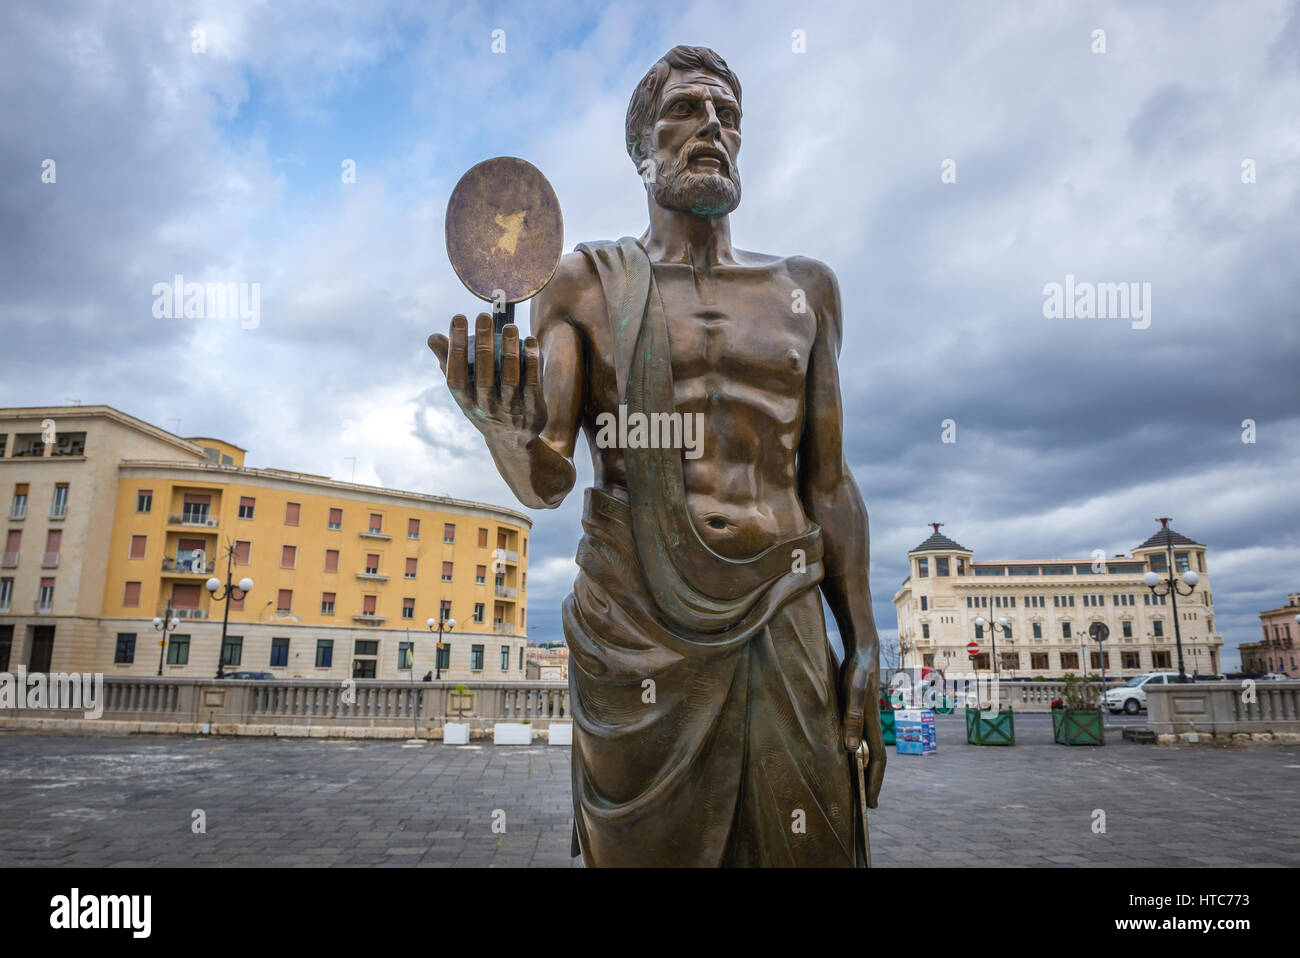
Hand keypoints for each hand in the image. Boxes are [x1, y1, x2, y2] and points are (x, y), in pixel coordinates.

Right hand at [428, 313, 546, 445]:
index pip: (455, 375)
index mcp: (465, 404)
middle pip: (483, 377)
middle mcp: (486, 410)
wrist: (513, 442)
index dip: (454, 347)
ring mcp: (510, 413)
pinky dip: (531, 362)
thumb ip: (449, 364)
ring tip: (510, 326)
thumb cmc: (484, 405)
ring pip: (510, 380)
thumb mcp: (465, 392)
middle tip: (484, 316)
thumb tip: (433, 337)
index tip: (458, 318)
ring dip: (509, 351)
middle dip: (483, 345)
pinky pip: (533, 385)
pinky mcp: (533, 413)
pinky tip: (530, 340)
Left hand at [840, 654, 885, 807]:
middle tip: (870, 804)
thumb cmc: (857, 669)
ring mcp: (866, 718)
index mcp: (871, 725)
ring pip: (868, 750)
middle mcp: (872, 724)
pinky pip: (860, 738)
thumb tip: (851, 748)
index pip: (877, 761)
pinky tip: (849, 756)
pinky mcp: (859, 711)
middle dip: (872, 782)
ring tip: (859, 786)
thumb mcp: (852, 692)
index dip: (874, 783)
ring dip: (865, 769)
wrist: (862, 649)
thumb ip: (852, 718)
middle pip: (875, 760)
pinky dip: (857, 752)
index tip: (872, 804)